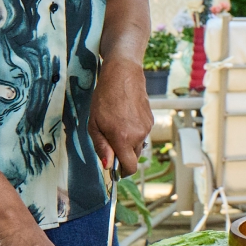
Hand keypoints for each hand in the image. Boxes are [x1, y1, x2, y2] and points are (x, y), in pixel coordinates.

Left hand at [90, 58, 152, 174]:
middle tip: (110, 141)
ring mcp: (146, 127)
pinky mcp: (150, 119)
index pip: (130, 167)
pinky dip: (134, 132)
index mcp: (123, 138)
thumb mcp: (94, 123)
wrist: (123, 74)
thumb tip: (108, 166)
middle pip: (134, 158)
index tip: (113, 168)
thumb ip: (101, 147)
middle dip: (123, 155)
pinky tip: (125, 117)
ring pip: (138, 145)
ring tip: (117, 125)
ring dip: (128, 143)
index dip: (121, 171)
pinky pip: (142, 134)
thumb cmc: (105, 97)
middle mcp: (138, 135)